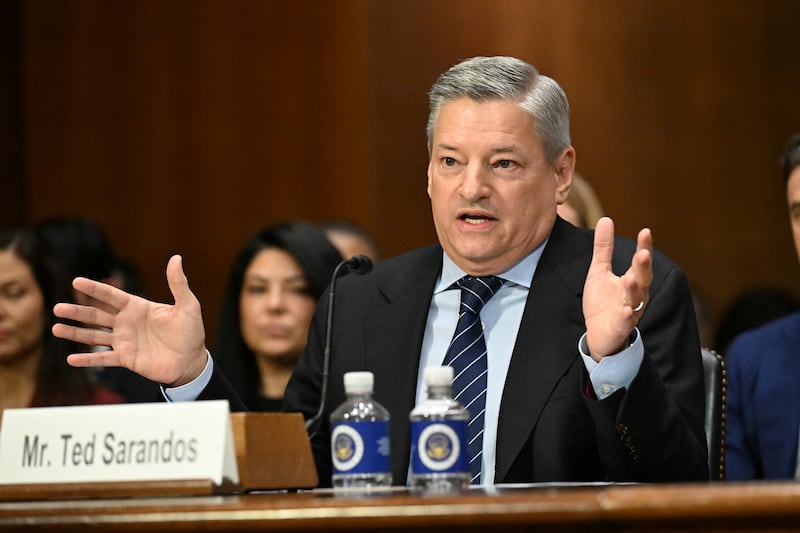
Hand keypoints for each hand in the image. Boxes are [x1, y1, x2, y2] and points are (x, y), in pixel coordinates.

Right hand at [52, 255, 207, 386]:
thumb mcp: (187, 306)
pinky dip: (88, 360)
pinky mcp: (127, 359)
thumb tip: (176, 258)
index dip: (95, 289)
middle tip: (57, 308)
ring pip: (95, 336)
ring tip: (56, 329)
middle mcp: (127, 323)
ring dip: (76, 333)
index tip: (76, 281)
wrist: (192, 361)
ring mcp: (125, 341)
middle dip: (77, 311)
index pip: (111, 296)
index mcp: (138, 307)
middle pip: (97, 315)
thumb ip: (178, 283)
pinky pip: (104, 359)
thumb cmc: (191, 332)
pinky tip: (71, 359)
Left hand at [583, 217, 652, 360]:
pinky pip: (626, 322)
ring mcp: (630, 311)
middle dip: (642, 267)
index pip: (640, 262)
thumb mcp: (599, 271)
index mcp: (632, 280)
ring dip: (634, 289)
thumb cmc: (603, 302)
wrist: (598, 334)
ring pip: (636, 300)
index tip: (645, 232)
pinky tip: (627, 311)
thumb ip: (603, 248)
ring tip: (631, 278)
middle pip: (643, 279)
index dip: (644, 247)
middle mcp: (636, 295)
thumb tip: (606, 219)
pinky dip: (627, 317)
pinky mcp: (621, 327)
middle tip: (642, 253)